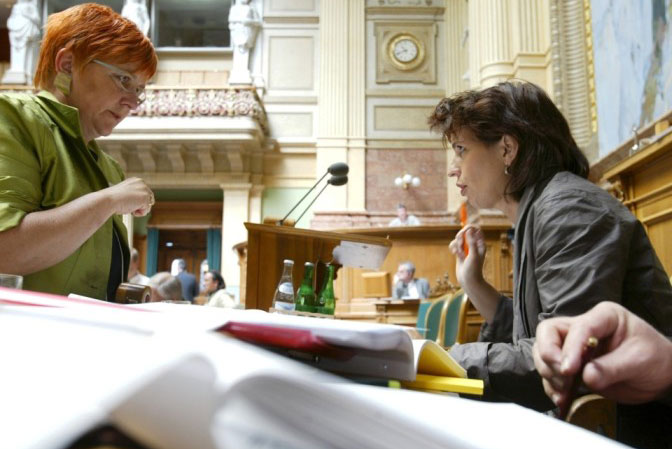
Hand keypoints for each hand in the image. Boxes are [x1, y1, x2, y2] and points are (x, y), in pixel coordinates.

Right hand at [103, 177, 154, 216]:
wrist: (107, 200)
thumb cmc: (113, 199)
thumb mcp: (125, 194)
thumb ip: (133, 195)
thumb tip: (141, 201)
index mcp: (136, 180)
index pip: (144, 194)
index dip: (136, 201)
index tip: (126, 200)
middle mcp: (142, 183)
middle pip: (148, 200)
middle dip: (139, 205)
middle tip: (126, 203)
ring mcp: (145, 190)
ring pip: (147, 206)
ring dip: (138, 209)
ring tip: (127, 205)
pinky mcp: (146, 198)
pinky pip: (145, 212)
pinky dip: (138, 213)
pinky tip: (129, 208)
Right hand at [449, 225, 485, 288]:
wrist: (468, 280)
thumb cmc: (474, 269)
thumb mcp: (473, 255)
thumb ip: (472, 242)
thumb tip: (469, 230)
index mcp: (480, 244)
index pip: (476, 229)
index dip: (469, 228)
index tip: (464, 233)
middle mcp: (473, 244)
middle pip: (465, 232)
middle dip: (460, 237)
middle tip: (460, 244)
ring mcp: (466, 248)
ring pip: (458, 238)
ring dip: (456, 244)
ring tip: (459, 253)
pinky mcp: (460, 252)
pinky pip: (454, 245)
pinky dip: (453, 248)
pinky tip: (455, 255)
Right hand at [533, 301, 671, 405]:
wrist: (660, 375)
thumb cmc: (654, 358)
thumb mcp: (638, 361)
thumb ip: (611, 368)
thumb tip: (586, 377)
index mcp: (603, 317)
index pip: (578, 328)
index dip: (570, 348)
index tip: (569, 370)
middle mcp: (584, 328)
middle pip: (548, 333)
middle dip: (549, 355)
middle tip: (563, 375)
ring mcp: (574, 346)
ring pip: (543, 351)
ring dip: (549, 373)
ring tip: (564, 390)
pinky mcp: (571, 365)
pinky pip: (550, 371)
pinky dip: (551, 386)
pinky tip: (562, 397)